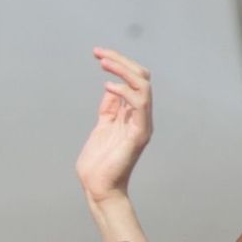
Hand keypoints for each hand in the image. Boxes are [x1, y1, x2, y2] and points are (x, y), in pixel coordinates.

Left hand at [74, 48, 153, 200]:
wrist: (98, 187)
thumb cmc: (98, 163)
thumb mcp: (103, 127)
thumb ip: (110, 109)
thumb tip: (110, 88)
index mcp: (132, 114)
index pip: (134, 79)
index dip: (118, 63)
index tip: (98, 54)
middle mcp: (141, 117)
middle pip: (141, 77)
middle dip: (121, 60)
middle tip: (99, 53)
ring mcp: (142, 125)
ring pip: (143, 85)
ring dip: (123, 70)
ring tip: (103, 62)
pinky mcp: (139, 134)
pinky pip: (139, 105)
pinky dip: (125, 92)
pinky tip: (107, 87)